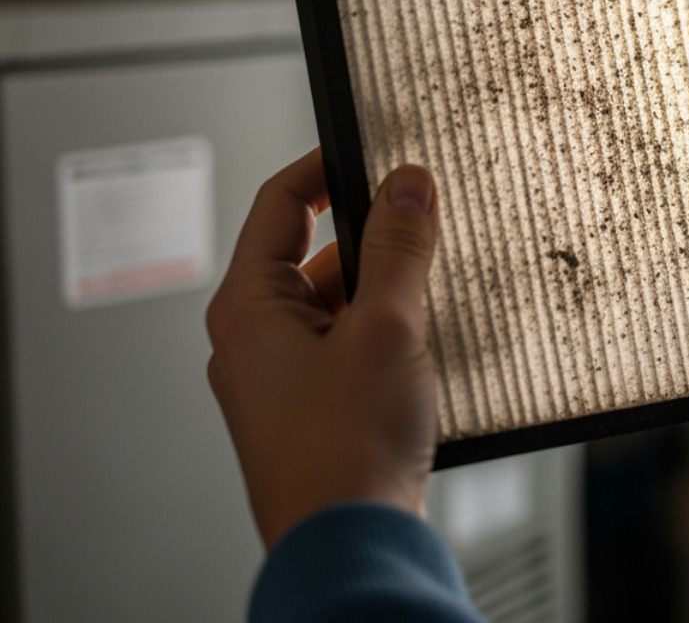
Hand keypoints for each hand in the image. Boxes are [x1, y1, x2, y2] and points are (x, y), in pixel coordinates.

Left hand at [205, 148, 440, 549]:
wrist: (348, 545)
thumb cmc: (344, 453)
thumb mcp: (386, 328)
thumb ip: (400, 248)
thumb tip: (408, 185)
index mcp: (248, 307)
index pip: (279, 204)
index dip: (327, 168)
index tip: (372, 152)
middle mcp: (253, 340)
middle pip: (312, 254)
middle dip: (372, 239)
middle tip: (423, 228)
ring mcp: (279, 379)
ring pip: (335, 304)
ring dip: (382, 293)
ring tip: (429, 304)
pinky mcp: (311, 411)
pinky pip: (345, 347)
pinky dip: (382, 336)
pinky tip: (422, 352)